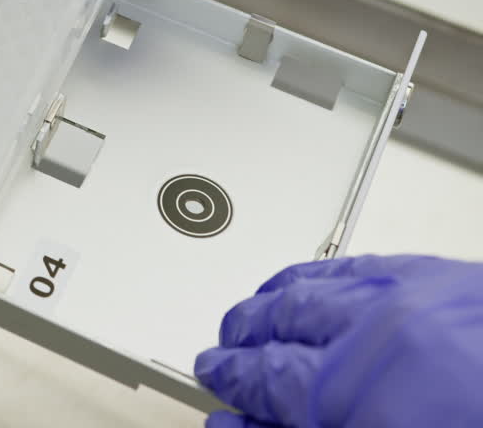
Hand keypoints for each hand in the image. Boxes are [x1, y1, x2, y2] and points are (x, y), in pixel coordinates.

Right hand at [195, 255, 482, 426]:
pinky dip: (322, 276)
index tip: (223, 409)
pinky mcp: (445, 278)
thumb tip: (249, 423)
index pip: (265, 380)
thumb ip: (307, 427)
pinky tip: (306, 284)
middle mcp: (380, 334)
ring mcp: (414, 299)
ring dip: (270, 305)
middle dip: (240, 346)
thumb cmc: (476, 427)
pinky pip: (362, 266)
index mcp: (361, 395)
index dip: (235, 393)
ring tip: (248, 320)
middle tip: (219, 364)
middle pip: (280, 326)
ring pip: (313, 288)